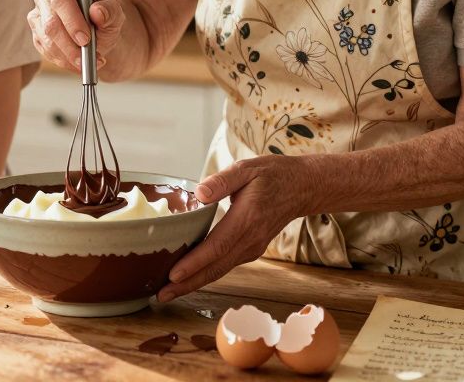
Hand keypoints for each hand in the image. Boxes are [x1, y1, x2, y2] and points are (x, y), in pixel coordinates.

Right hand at [27, 0, 124, 71]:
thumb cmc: (104, 15)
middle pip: (50, 23)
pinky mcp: (36, 34)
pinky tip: (77, 61)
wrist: (98, 29)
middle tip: (85, 58)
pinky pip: (46, 52)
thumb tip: (97, 12)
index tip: (85, 39)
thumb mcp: (114, 12)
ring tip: (87, 61)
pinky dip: (64, 61)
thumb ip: (109, 10)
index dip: (72, 21)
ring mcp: (38, 16)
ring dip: (68, 56)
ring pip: (47, 41)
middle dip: (69, 45)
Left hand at [157, 156, 302, 301]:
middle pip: (216, 268)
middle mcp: (250, 239)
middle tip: (161, 295)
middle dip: (187, 284)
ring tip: (168, 291)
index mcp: (247, 219)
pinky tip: (189, 277)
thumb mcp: (247, 168)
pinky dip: (206, 274)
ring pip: (220, 270)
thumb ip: (222, 181)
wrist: (302, 188)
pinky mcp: (251, 249)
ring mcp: (252, 247)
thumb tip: (199, 194)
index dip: (195, 262)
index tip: (173, 275)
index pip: (217, 246)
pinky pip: (225, 265)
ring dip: (194, 282)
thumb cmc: (273, 175)